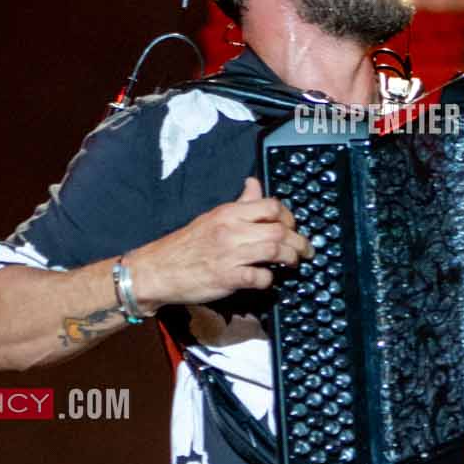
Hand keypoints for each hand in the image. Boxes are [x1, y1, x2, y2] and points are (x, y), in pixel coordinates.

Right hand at [129, 177, 312, 308]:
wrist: (158, 270)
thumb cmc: (186, 245)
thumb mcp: (213, 217)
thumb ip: (239, 204)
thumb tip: (254, 184)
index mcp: (228, 213)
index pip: (270, 205)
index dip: (289, 216)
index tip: (293, 226)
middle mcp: (231, 230)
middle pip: (279, 229)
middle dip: (299, 241)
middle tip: (305, 250)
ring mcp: (230, 254)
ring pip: (275, 250)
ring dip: (290, 258)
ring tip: (293, 263)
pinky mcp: (227, 278)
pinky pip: (260, 277)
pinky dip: (269, 280)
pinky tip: (268, 280)